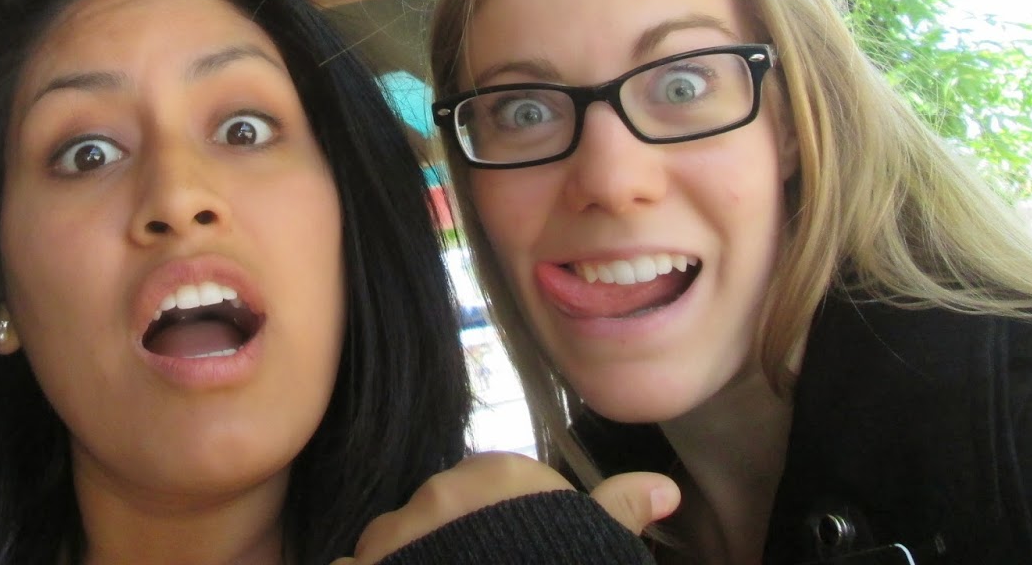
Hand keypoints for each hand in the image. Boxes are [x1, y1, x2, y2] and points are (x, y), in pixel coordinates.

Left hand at [333, 452, 677, 563]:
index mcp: (495, 475)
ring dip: (408, 562)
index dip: (500, 530)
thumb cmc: (554, 560)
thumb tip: (664, 487)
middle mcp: (439, 490)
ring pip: (396, 539)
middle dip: (452, 545)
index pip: (489, 491)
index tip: (511, 554)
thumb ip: (620, 508)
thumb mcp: (596, 543)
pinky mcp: (366, 563)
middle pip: (441, 514)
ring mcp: (399, 527)